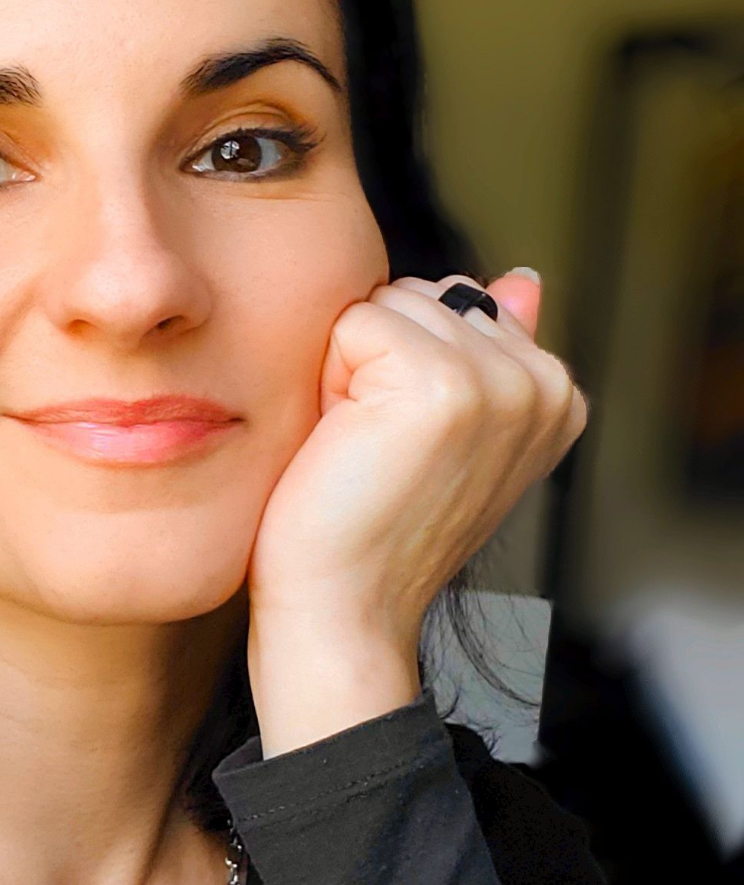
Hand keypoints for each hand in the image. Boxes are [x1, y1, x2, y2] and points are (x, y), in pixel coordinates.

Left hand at [244, 269, 588, 755]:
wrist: (344, 607)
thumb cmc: (372, 523)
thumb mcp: (442, 429)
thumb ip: (486, 348)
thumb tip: (522, 277)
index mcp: (555, 392)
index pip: (453, 300)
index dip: (399, 363)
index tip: (405, 442)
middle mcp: (544, 383)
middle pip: (418, 293)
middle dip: (375, 358)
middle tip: (376, 445)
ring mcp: (500, 382)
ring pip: (387, 303)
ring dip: (349, 367)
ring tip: (362, 443)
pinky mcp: (443, 384)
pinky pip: (356, 321)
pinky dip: (329, 376)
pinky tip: (347, 440)